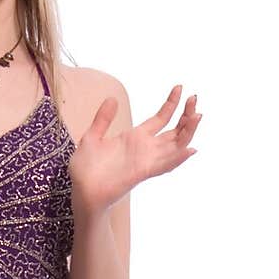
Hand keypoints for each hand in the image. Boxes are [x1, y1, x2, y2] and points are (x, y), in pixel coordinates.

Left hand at [68, 85, 201, 216]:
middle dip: (186, 115)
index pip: (160, 118)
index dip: (171, 104)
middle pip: (174, 131)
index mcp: (135, 138)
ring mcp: (145, 161)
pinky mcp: (141, 172)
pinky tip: (190, 149)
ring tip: (197, 115)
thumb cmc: (85, 169)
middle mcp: (145, 149)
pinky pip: (164, 165)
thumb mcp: (92, 137)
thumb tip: (113, 99)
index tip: (179, 87)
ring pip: (175, 146)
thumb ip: (103, 119)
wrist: (81, 191)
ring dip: (188, 132)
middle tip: (195, 98)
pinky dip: (178, 158)